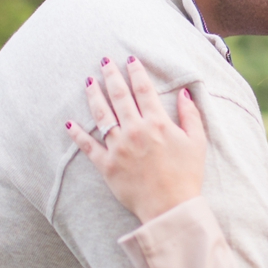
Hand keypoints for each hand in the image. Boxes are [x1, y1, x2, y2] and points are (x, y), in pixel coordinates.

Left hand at [81, 50, 208, 220]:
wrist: (171, 208)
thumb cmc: (187, 176)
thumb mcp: (197, 143)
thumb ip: (191, 115)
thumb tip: (184, 93)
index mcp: (157, 123)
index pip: (143, 89)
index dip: (136, 71)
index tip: (129, 58)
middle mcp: (135, 131)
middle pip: (119, 96)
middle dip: (111, 75)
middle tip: (104, 61)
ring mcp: (119, 148)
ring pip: (102, 115)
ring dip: (94, 95)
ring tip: (88, 81)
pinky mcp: (107, 166)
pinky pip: (89, 146)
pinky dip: (78, 134)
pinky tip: (70, 123)